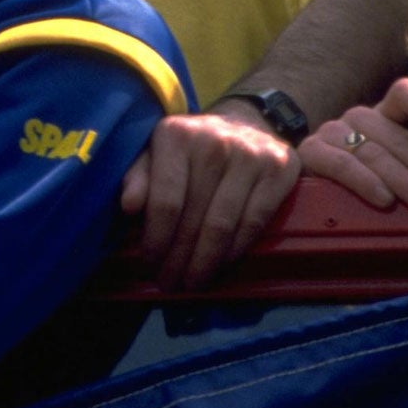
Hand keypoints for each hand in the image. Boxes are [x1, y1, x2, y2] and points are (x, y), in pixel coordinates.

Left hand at [120, 108, 299, 289]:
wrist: (248, 123)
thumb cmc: (193, 149)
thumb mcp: (158, 153)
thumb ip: (139, 177)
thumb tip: (129, 205)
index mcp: (177, 135)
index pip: (166, 201)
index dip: (156, 241)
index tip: (150, 265)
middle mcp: (214, 141)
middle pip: (193, 218)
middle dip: (178, 260)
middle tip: (170, 284)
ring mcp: (250, 155)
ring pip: (222, 226)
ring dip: (205, 264)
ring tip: (192, 284)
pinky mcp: (279, 170)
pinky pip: (253, 224)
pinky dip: (235, 252)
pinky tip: (221, 265)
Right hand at [300, 79, 407, 212]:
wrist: (307, 184)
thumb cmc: (371, 183)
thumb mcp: (402, 170)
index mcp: (386, 114)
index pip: (406, 93)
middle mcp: (360, 117)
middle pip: (398, 135)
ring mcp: (333, 132)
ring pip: (374, 151)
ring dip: (404, 179)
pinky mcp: (312, 152)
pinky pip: (342, 165)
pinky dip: (366, 182)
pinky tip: (385, 201)